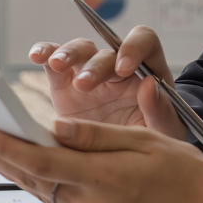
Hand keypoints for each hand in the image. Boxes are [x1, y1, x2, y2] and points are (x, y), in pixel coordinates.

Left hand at [0, 118, 202, 202]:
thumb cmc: (184, 171)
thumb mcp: (141, 140)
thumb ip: (93, 136)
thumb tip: (51, 128)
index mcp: (106, 181)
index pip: (42, 163)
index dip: (7, 147)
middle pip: (36, 183)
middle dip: (1, 160)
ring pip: (47, 197)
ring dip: (19, 175)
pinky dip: (47, 189)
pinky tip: (34, 175)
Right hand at [26, 27, 186, 139]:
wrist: (122, 160)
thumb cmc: (150, 140)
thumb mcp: (165, 131)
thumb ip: (160, 110)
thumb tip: (149, 84)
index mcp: (146, 70)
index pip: (144, 42)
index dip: (134, 47)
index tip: (125, 68)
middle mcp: (116, 67)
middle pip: (106, 51)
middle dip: (94, 66)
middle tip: (85, 85)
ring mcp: (88, 72)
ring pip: (79, 50)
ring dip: (68, 54)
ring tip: (56, 65)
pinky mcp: (65, 83)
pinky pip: (53, 61)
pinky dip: (45, 53)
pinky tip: (37, 56)